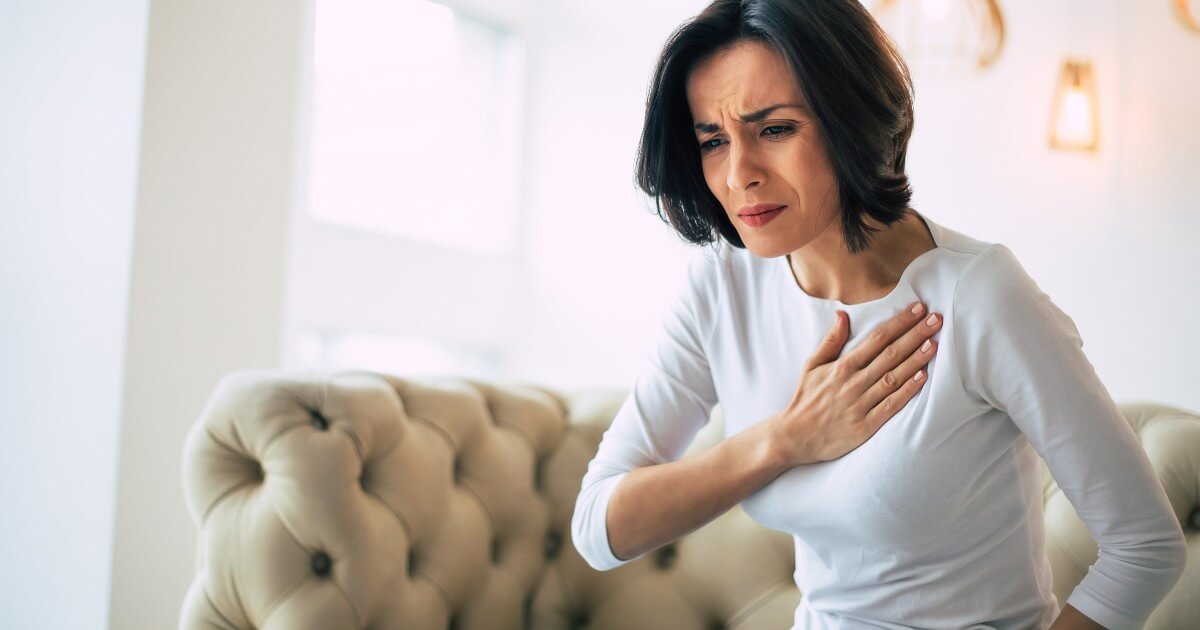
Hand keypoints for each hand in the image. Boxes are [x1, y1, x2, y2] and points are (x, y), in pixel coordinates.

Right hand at [770, 302, 942, 466]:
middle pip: (890, 354)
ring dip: (915, 360)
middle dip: (914, 335)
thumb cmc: (806, 399)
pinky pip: (890, 406)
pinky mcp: (865, 426)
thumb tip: (842, 315)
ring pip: (893, 378)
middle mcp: (853, 382)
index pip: (876, 339)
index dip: (899, 323)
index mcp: (842, 366)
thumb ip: (830, 341)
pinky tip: (922, 379)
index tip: (917, 309)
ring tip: (933, 344)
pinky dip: (906, 392)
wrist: (795, 437)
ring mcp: (860, 404)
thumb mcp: (812, 365)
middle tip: (935, 320)